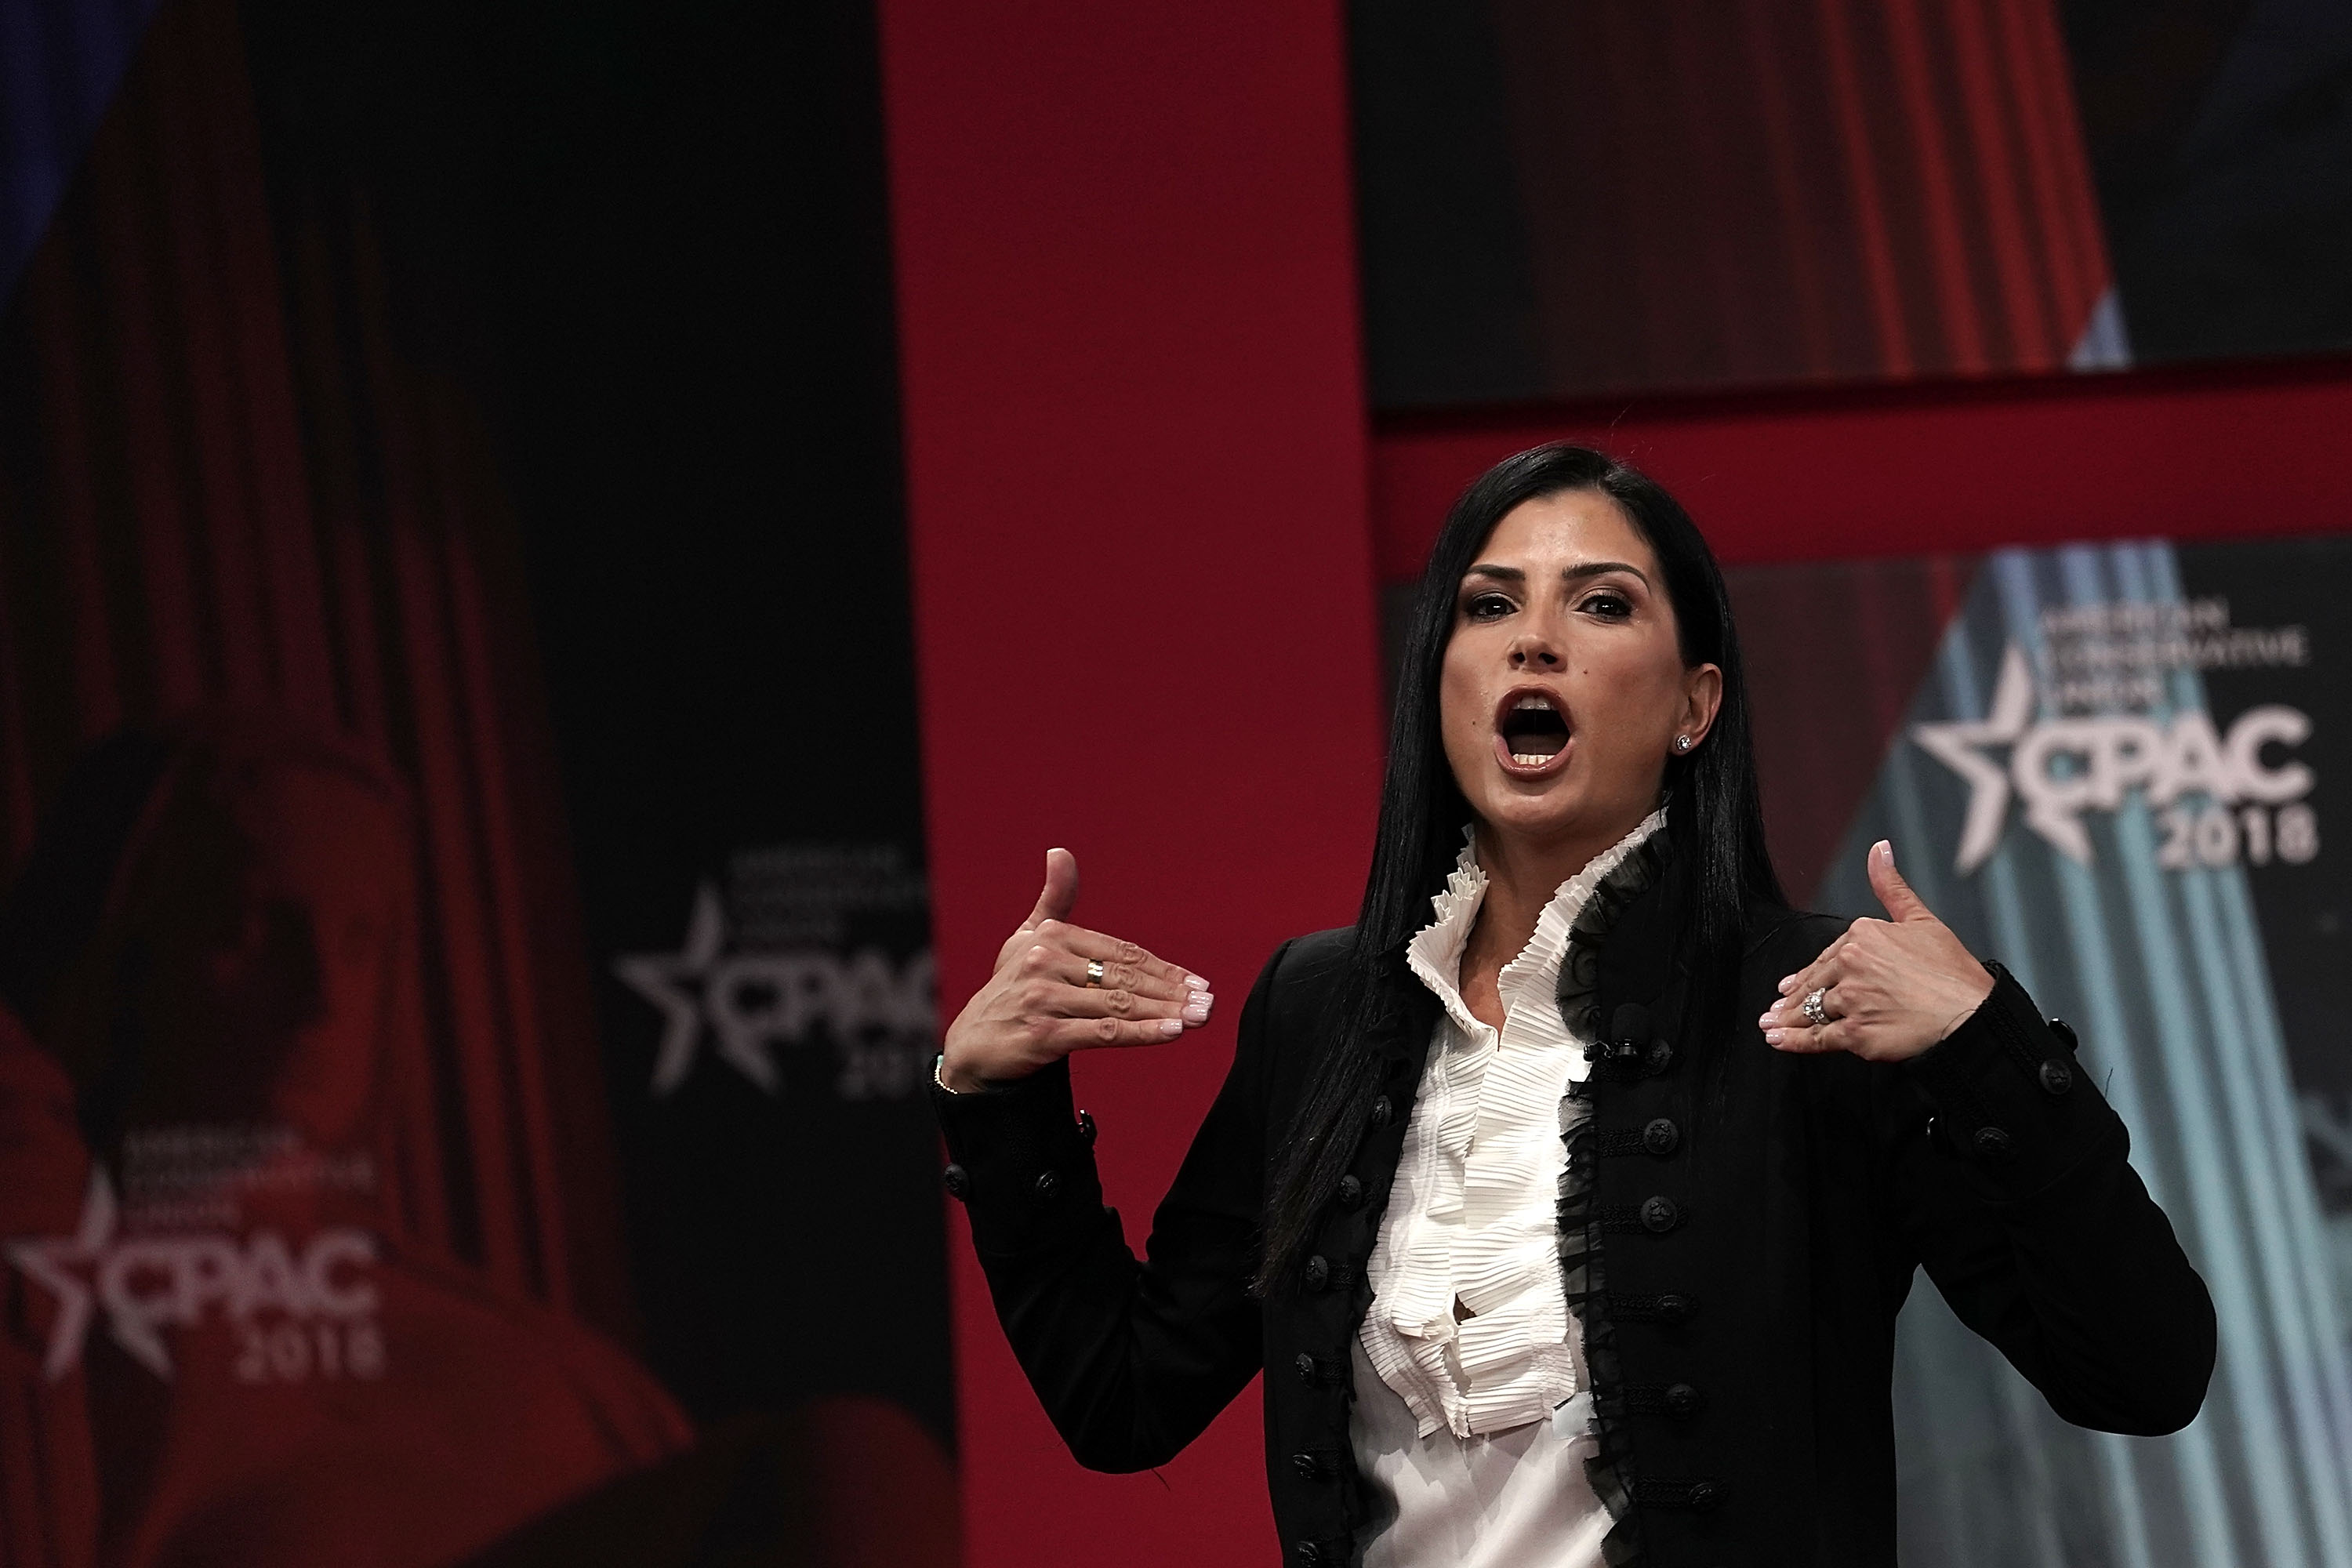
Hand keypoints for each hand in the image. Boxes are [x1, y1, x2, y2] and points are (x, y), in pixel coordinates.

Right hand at [938, 848, 1214, 1091]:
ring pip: (1118, 1005)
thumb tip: (1060, 851)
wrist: (973, 1043)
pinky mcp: (1042, 1034)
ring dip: (1166, 1012)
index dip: (1163, 968)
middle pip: (1125, 978)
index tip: (1196, 981)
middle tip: (1208, 1002)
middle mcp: (1045, 963)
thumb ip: (1055, 899)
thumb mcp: (1027, 938)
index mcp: (1051, 936)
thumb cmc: (1010, 987)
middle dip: (1172, 991)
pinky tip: (1171, 1033)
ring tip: (1199, 1018)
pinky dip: (1141, 1033)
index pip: (1121, 952)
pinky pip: (1102, 1032)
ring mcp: (1043, 999)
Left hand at [1760, 840, 1992, 1062]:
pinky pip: (1815, 1038)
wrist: (1971, 1015)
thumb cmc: (1954, 973)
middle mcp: (1851, 965)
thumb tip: (1878, 850)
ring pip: (1811, 1010)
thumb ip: (1892, 887)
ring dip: (1787, 1019)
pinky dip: (1792, 1041)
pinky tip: (1777, 1040)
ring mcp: (1850, 1000)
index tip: (1794, 982)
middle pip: (1815, 983)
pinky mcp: (1854, 1033)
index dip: (1811, 971)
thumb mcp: (1922, 920)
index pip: (1828, 956)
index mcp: (1863, 935)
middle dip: (1794, 996)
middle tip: (1778, 1005)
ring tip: (1771, 1024)